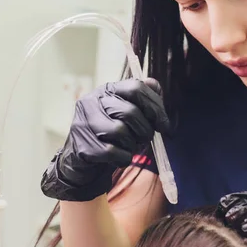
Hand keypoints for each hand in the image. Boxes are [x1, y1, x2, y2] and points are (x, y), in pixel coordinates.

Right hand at [41, 78, 169, 201]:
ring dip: (132, 145)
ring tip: (128, 147)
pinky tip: (119, 158)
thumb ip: (143, 99)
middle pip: (130, 112)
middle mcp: (92, 101)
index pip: (136, 88)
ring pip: (120, 131)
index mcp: (107, 90)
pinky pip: (112, 152)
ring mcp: (84, 123)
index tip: (164, 125)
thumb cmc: (111, 135)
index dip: (155, 107)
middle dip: (145, 130)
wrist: (84, 162)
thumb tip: (154, 85)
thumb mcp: (128, 114)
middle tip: (145, 139)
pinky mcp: (82, 145)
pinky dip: (122, 158)